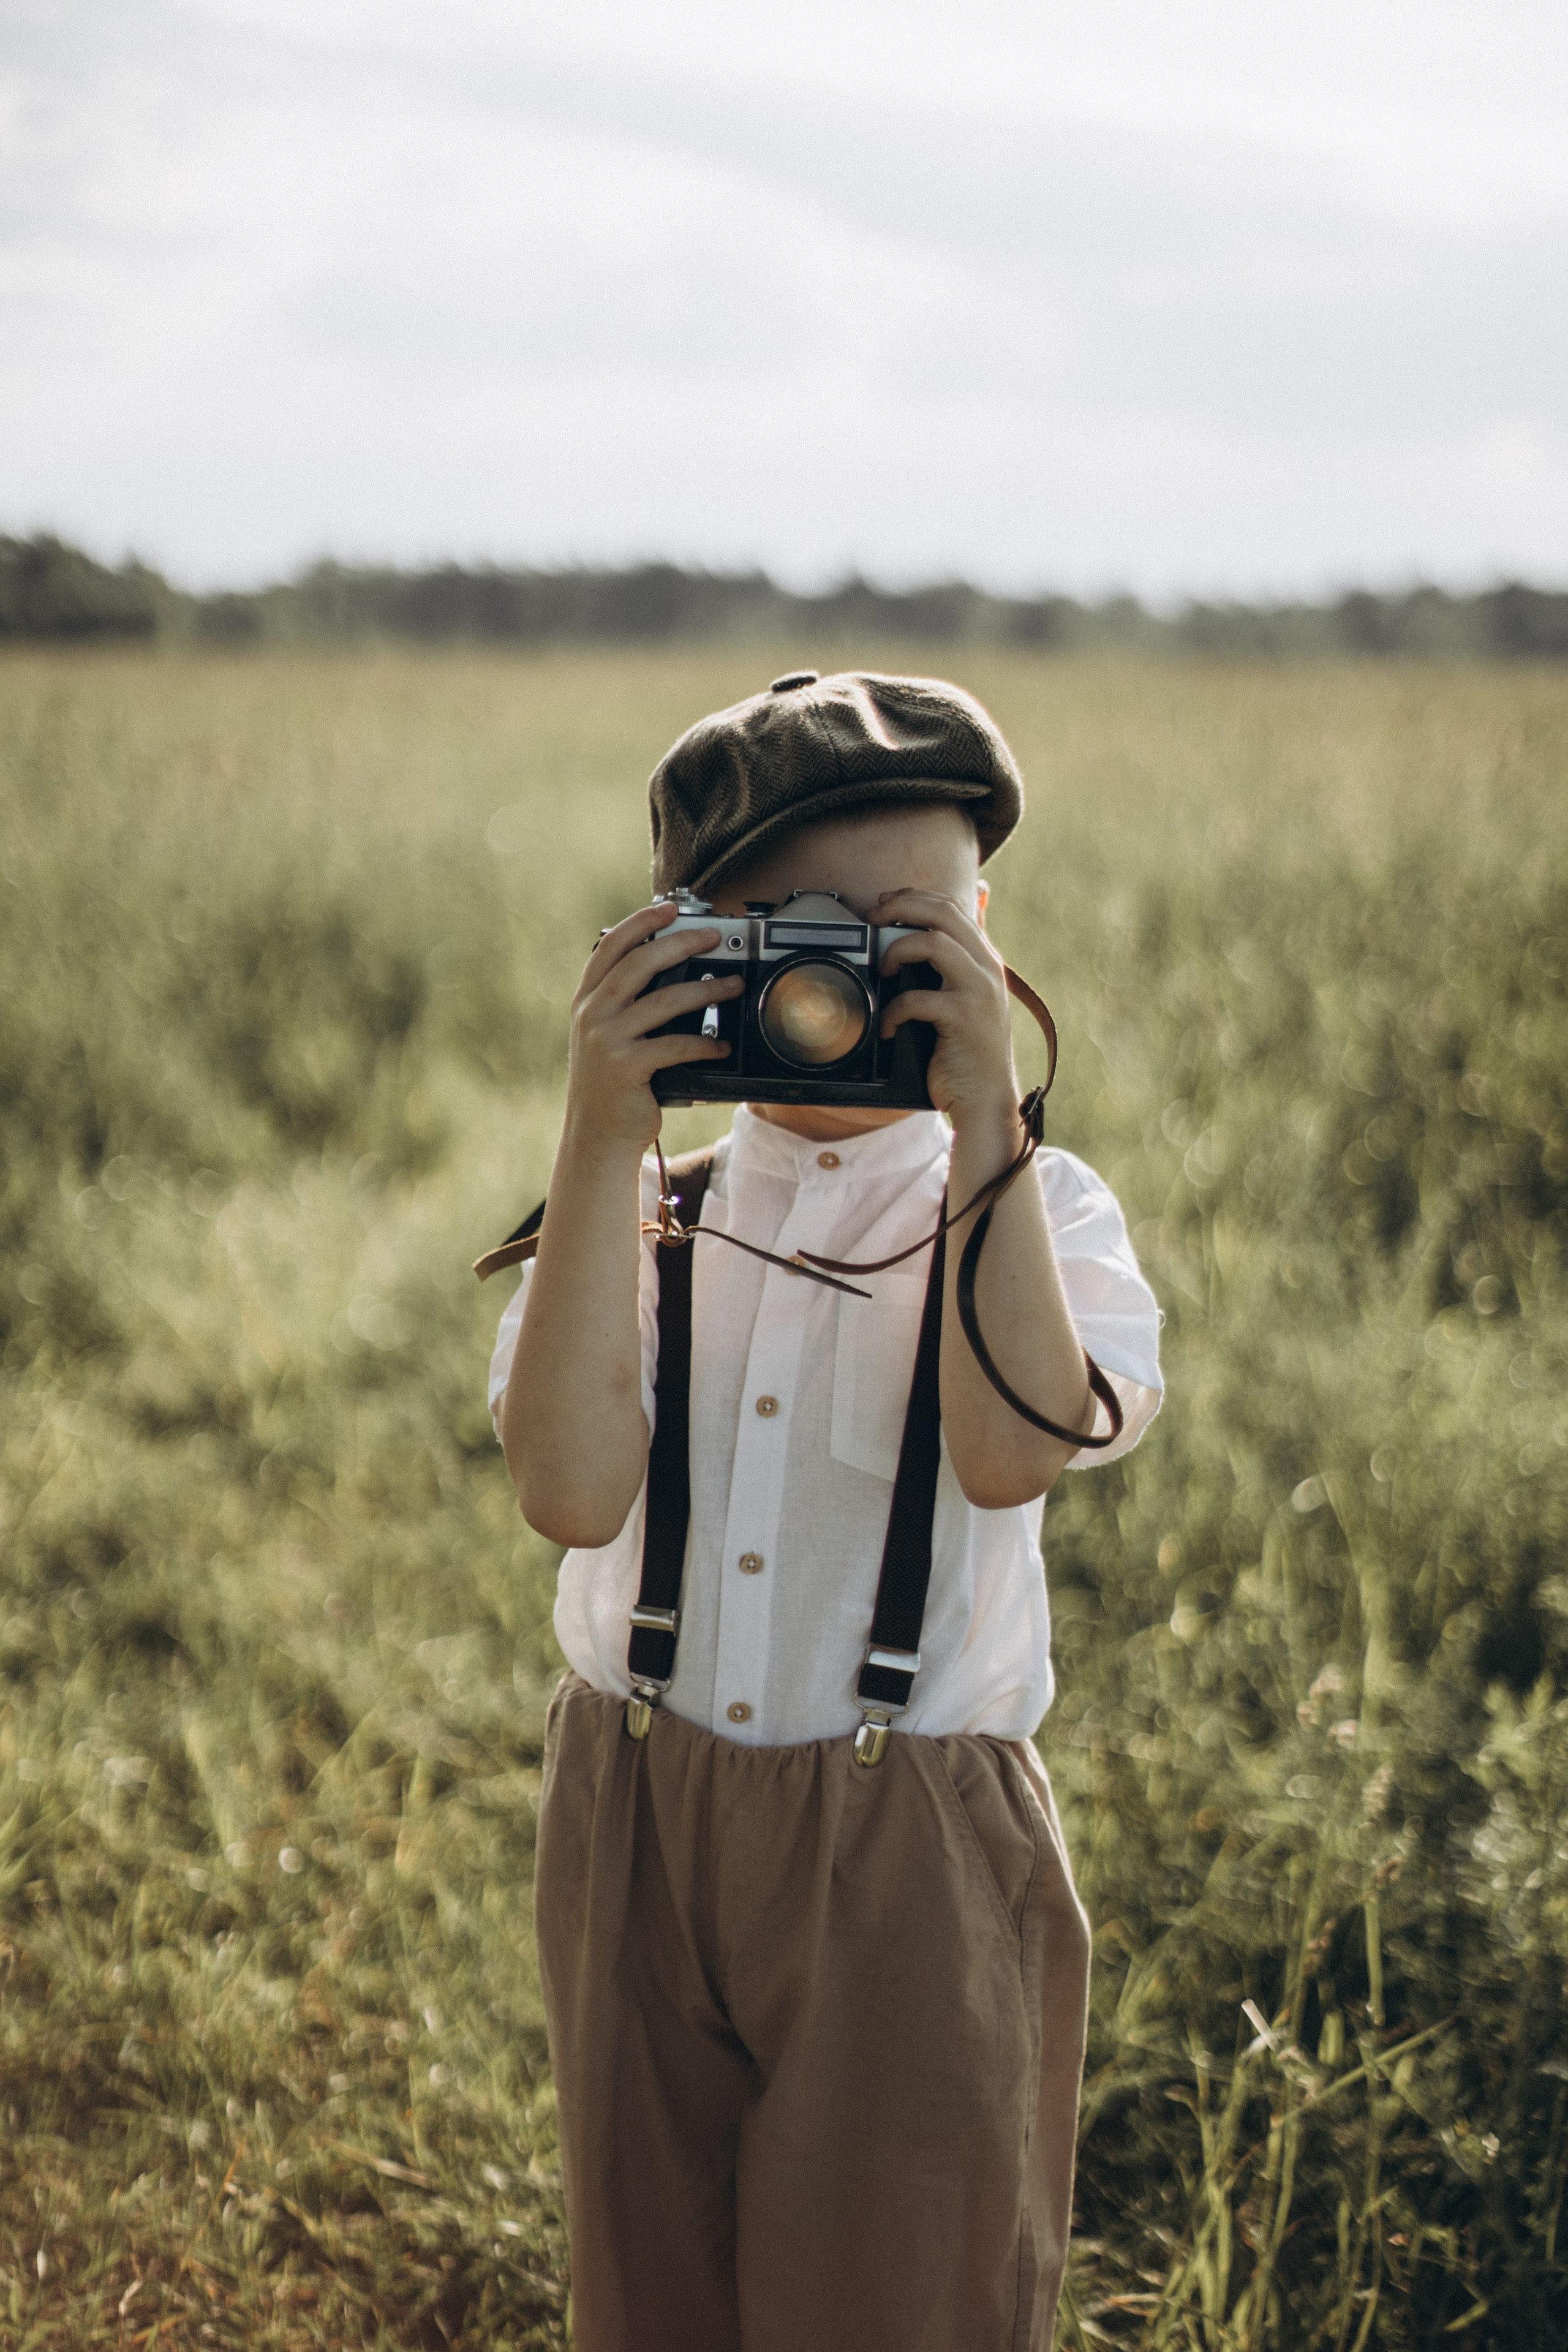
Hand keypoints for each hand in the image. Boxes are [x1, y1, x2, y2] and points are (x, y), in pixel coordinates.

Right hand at [565, 901, 742, 1149]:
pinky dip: (704, 1043)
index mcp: (586, 1000)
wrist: (597, 1133)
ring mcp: (607, 1041)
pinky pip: (674, 1045)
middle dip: (680, 944)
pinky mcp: (626, 1068)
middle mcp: (592, 1015)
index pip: (610, 948)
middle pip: (639, 964)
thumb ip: (622, 1001)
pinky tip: (721, 1045)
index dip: (640, 924)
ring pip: (663, 1001)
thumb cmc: (610, 1082)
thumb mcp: (604, 1034)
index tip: (668, 908)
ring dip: (705, 990)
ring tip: (733, 985)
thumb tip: (667, 965)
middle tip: (714, 937)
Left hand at [873, 890, 1019, 1137]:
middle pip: (943, 912)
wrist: (985, 1098)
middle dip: (901, 907)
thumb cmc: (966, 1052)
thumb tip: (928, 938)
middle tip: (874, 919)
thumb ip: (954, 967)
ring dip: (897, 950)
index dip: (914, 897)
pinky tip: (886, 1026)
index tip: (884, 904)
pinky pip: (919, 997)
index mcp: (984, 959)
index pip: (951, 907)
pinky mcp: (965, 1017)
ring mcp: (979, 991)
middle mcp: (986, 968)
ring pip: (934, 942)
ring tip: (883, 970)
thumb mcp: (966, 1000)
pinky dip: (893, 1010)